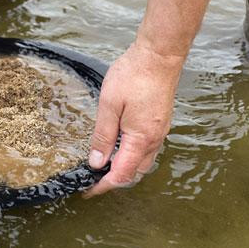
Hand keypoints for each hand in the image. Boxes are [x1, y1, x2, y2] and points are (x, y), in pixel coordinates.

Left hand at [83, 41, 184, 197]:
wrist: (159, 56)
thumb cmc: (133, 76)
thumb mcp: (109, 106)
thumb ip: (103, 136)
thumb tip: (96, 162)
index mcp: (141, 139)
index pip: (121, 174)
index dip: (103, 185)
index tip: (88, 191)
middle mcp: (155, 139)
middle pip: (135, 172)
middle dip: (114, 180)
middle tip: (93, 180)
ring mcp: (160, 131)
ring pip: (143, 161)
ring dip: (124, 168)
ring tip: (103, 167)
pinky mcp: (160, 122)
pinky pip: (147, 148)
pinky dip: (132, 155)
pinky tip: (119, 148)